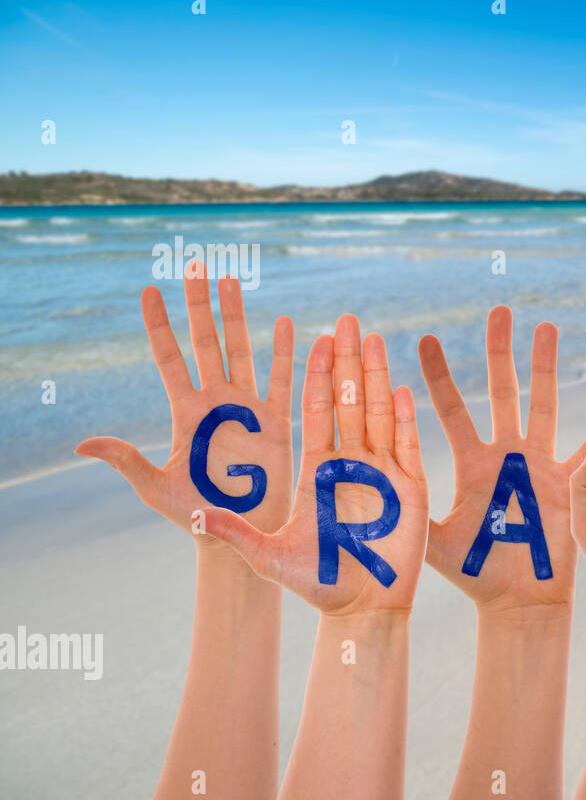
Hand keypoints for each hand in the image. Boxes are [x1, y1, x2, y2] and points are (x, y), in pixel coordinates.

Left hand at [76, 263, 292, 544]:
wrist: (240, 534)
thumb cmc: (197, 516)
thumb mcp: (155, 488)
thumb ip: (127, 460)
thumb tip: (84, 443)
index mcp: (187, 412)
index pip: (170, 357)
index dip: (159, 325)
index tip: (149, 291)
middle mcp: (217, 402)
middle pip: (206, 341)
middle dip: (200, 304)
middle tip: (196, 265)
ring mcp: (249, 409)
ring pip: (242, 350)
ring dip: (237, 316)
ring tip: (232, 281)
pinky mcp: (279, 423)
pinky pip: (284, 382)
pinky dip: (286, 354)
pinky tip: (287, 324)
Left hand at [202, 315, 429, 614]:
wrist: (362, 610)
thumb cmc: (316, 585)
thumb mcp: (266, 557)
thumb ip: (235, 533)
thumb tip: (196, 515)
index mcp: (317, 471)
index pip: (317, 413)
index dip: (316, 377)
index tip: (314, 340)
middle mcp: (350, 465)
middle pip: (349, 402)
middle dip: (348, 361)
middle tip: (347, 319)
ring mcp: (383, 473)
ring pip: (379, 414)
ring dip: (376, 376)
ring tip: (374, 338)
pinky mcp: (411, 489)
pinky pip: (406, 445)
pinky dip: (403, 418)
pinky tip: (400, 388)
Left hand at [419, 305, 585, 614]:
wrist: (521, 602)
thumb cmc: (476, 576)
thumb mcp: (433, 543)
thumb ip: (408, 512)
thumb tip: (361, 492)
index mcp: (472, 464)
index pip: (451, 408)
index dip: (437, 374)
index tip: (423, 338)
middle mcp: (506, 456)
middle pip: (502, 390)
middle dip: (501, 351)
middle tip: (499, 309)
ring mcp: (541, 465)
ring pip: (544, 403)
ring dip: (546, 366)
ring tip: (547, 326)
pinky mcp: (572, 482)